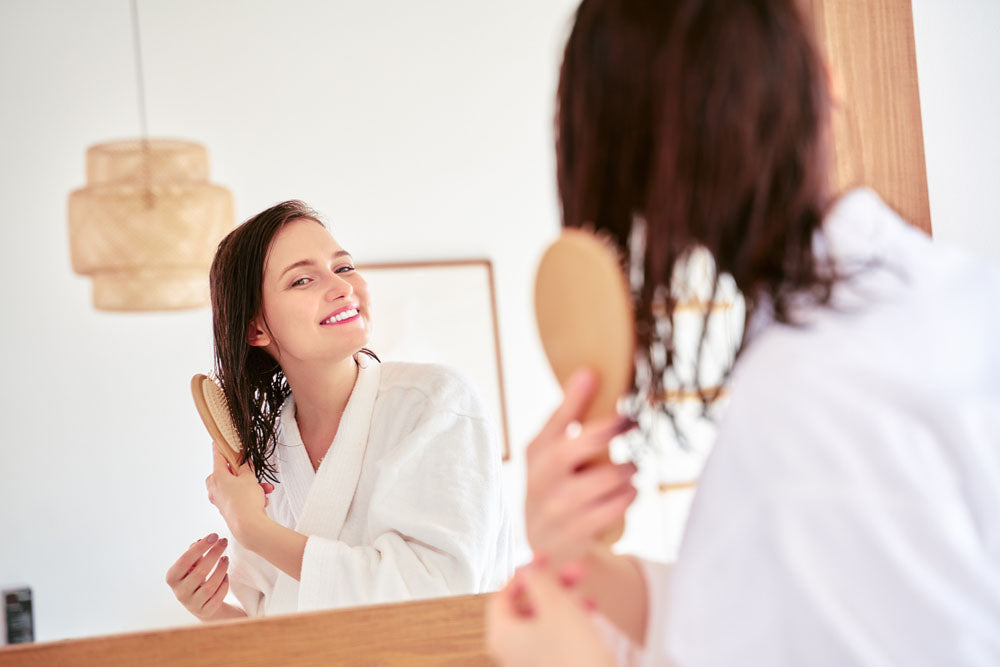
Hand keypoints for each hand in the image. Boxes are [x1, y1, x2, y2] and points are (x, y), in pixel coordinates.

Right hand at [165, 533, 231, 619]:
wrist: (200, 602)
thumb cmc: (195, 576)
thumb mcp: (192, 564)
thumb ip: (195, 552)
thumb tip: (200, 541)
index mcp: (172, 577)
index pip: (185, 560)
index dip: (200, 547)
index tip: (214, 535)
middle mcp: (179, 592)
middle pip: (199, 572)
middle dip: (214, 554)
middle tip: (224, 542)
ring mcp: (192, 604)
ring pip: (210, 586)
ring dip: (221, 569)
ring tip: (226, 558)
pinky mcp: (205, 611)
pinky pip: (217, 597)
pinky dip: (224, 585)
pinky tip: (226, 575)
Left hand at [205, 448, 274, 544]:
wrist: (248, 527)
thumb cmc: (246, 501)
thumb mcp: (249, 478)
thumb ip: (245, 467)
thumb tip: (243, 461)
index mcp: (216, 476)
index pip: (217, 455)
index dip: (221, 446)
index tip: (220, 439)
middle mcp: (214, 488)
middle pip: (229, 472)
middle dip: (245, 473)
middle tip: (254, 472)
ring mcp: (219, 499)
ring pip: (236, 486)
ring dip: (252, 486)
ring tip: (266, 489)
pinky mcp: (226, 508)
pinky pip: (238, 497)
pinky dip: (249, 496)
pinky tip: (262, 499)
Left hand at [486, 560, 615, 666]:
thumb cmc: (572, 653)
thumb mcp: (555, 604)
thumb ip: (538, 580)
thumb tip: (527, 568)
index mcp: (501, 634)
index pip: (502, 594)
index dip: (524, 573)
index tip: (544, 558)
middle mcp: (511, 649)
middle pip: (527, 604)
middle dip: (553, 584)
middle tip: (576, 570)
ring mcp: (530, 659)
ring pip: (545, 617)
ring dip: (567, 599)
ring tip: (589, 592)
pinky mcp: (552, 664)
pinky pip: (556, 634)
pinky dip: (572, 618)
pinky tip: (591, 609)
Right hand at [526, 369, 637, 565]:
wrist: (545, 546)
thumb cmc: (556, 485)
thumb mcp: (553, 451)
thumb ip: (569, 414)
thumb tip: (588, 371)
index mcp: (537, 452)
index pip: (555, 419)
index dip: (575, 396)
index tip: (595, 374)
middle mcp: (542, 478)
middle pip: (577, 446)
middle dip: (609, 430)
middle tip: (632, 423)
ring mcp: (558, 507)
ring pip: (607, 478)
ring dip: (627, 471)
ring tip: (630, 469)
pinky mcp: (576, 532)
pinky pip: (616, 506)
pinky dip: (629, 496)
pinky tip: (628, 493)